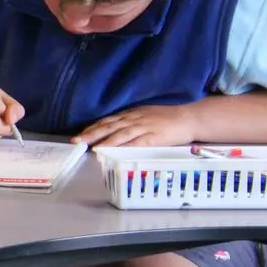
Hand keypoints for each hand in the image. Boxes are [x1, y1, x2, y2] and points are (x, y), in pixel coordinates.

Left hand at [73, 105, 197, 146]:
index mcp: (130, 114)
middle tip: (77, 141)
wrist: (189, 117)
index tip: (79, 135)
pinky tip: (115, 152)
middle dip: (91, 134)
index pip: (107, 121)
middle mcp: (134, 119)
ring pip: (120, 134)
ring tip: (91, 148)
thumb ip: (129, 121)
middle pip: (108, 126)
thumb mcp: (144, 115)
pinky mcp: (154, 136)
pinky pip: (136, 142)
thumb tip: (113, 129)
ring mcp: (143, 127)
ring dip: (104, 141)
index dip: (92, 128)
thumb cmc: (167, 118)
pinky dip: (124, 147)